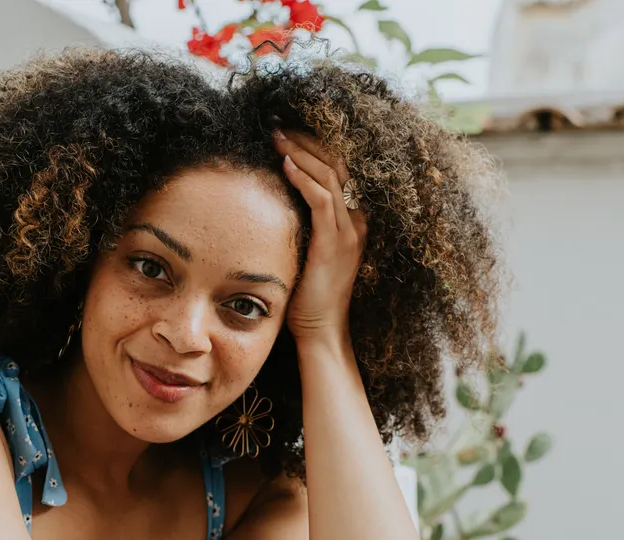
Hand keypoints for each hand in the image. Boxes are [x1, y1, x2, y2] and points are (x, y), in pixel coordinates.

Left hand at [272, 129, 367, 340]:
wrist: (321, 330)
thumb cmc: (305, 297)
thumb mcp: (302, 252)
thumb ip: (296, 227)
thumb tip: (269, 204)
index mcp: (349, 221)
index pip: (336, 170)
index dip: (312, 147)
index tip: (285, 132)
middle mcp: (354, 221)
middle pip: (335, 164)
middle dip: (306, 140)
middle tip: (277, 124)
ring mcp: (348, 231)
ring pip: (330, 176)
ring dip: (301, 151)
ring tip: (276, 134)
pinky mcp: (335, 243)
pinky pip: (322, 200)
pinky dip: (303, 178)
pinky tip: (285, 164)